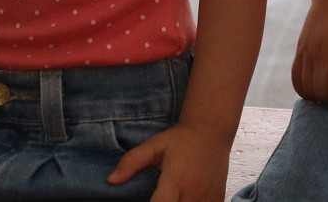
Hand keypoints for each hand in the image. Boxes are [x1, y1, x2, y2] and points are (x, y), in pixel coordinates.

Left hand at [107, 123, 230, 201]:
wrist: (212, 132)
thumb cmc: (181, 139)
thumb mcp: (154, 145)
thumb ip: (131, 162)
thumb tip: (111, 180)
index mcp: (175, 180)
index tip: (149, 201)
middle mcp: (192, 193)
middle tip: (159, 197)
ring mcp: (207, 199)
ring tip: (171, 197)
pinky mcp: (217, 200)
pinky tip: (185, 199)